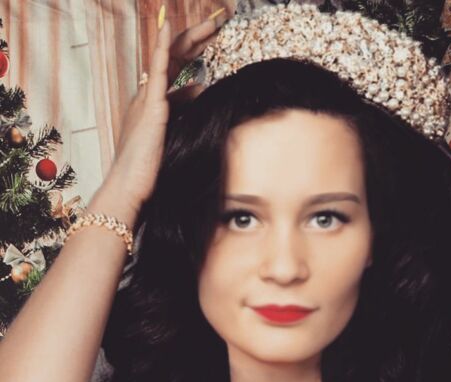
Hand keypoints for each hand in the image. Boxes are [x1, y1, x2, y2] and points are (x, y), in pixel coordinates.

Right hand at [104, 1, 236, 214]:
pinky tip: (168, 27)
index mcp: (153, 104)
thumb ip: (186, 114)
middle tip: (217, 22)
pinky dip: (163, 47)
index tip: (213, 41)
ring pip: (170, 57)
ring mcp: (147, 99)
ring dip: (191, 37)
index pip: (176, 68)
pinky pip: (157, 70)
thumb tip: (202, 90)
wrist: (130, 189)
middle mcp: (147, 96)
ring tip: (212, 22)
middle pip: (175, 57)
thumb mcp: (175, 140)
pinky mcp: (150, 107)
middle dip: (196, 38)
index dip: (193, 51)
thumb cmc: (150, 173)